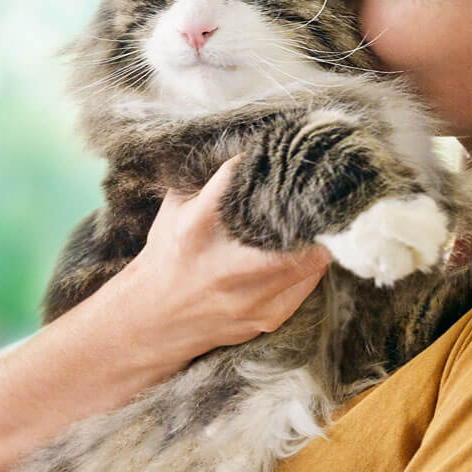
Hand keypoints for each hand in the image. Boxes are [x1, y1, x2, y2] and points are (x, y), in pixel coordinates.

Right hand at [104, 155, 330, 374]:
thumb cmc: (167, 255)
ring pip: (313, 260)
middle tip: (322, 193)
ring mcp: (250, 298)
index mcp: (196, 229)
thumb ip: (209, 181)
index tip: (287, 156)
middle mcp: (225, 267)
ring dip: (319, 237)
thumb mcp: (175, 210)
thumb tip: (252, 148)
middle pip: (294, 231)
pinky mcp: (267, 318)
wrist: (149, 322)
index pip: (243, 183)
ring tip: (321, 219)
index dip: (271, 165)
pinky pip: (309, 284)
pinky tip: (306, 250)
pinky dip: (311, 264)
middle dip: (312, 210)